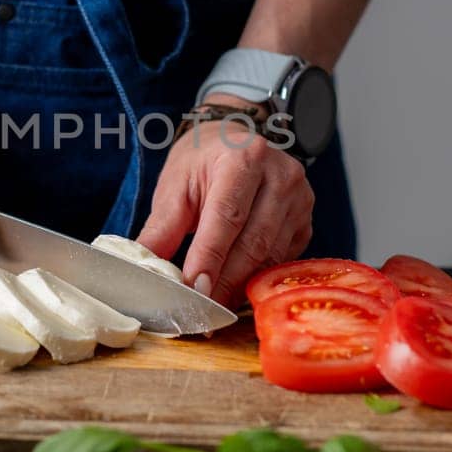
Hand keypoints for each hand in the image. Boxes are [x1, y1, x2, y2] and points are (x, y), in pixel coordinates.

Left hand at [137, 104, 313, 306]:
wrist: (236, 143)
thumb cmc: (202, 163)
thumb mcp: (175, 186)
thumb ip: (162, 228)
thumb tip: (145, 266)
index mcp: (242, 158)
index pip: (227, 216)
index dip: (210, 256)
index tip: (195, 288)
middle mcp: (279, 175)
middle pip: (253, 241)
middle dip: (225, 280)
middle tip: (202, 308)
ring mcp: (300, 198)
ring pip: (271, 255)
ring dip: (241, 285)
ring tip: (215, 304)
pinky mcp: (306, 221)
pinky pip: (283, 260)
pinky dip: (258, 278)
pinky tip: (237, 288)